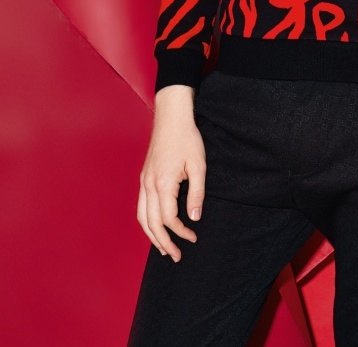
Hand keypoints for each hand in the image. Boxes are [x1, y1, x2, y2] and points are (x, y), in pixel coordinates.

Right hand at [136, 85, 205, 261]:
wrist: (171, 118)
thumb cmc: (187, 138)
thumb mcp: (199, 165)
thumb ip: (197, 193)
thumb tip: (194, 218)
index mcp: (163, 183)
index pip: (168, 218)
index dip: (180, 232)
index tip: (193, 237)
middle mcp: (149, 185)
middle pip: (151, 223)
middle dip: (163, 242)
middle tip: (176, 256)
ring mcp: (144, 181)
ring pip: (142, 217)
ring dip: (152, 235)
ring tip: (163, 248)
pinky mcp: (144, 177)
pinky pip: (141, 206)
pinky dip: (146, 221)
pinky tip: (155, 227)